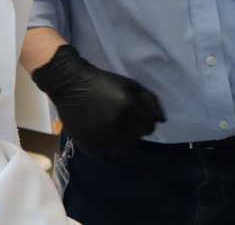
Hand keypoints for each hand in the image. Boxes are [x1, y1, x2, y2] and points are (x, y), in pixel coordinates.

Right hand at [32, 44, 165, 156]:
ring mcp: (102, 136)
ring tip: (115, 127)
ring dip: (123, 139)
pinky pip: (107, 152)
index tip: (139, 119)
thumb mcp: (130, 84)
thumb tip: (162, 120)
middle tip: (126, 122)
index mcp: (129, 107)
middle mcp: (117, 124)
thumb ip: (150, 101)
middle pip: (137, 139)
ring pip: (123, 148)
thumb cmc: (104, 82)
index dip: (146, 123)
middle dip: (135, 131)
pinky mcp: (89, 144)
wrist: (72, 85)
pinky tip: (104, 133)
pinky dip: (109, 145)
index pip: (149, 127)